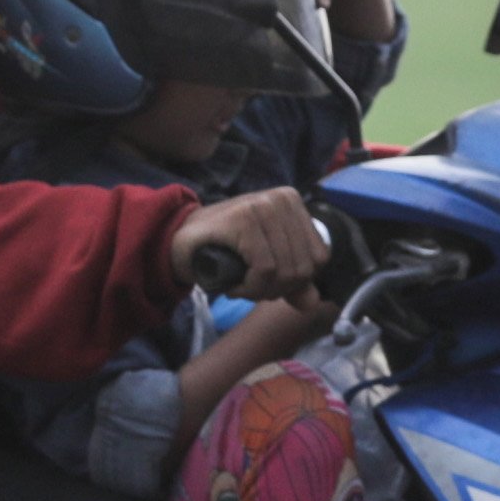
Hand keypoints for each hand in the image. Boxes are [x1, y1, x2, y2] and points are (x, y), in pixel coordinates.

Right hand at [171, 187, 325, 300]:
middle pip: (303, 268)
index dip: (295, 282)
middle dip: (277, 290)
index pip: (319, 258)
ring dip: (260, 291)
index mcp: (292, 202)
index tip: (267, 281)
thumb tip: (313, 302)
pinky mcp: (244, 219)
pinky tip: (234, 285)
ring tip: (241, 284)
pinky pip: (265, 270)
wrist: (180, 242)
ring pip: (285, 272)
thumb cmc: (224, 249)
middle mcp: (281, 199)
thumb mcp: (266, 263)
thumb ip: (292, 282)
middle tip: (250, 286)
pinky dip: (250, 288)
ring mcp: (263, 206)